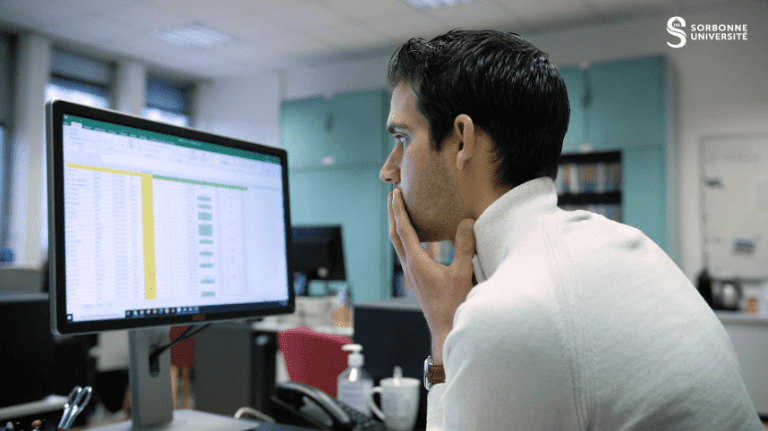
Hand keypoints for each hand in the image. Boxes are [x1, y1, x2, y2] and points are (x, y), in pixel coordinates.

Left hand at [389, 188, 475, 363]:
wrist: (445, 330)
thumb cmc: (453, 305)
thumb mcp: (462, 273)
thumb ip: (464, 247)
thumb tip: (467, 222)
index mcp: (417, 262)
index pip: (404, 229)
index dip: (399, 209)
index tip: (395, 193)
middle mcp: (410, 267)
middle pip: (395, 235)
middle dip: (393, 214)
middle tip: (392, 196)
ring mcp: (412, 275)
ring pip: (399, 245)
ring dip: (398, 226)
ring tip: (400, 212)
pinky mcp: (418, 280)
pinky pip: (407, 253)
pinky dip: (406, 239)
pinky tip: (415, 239)